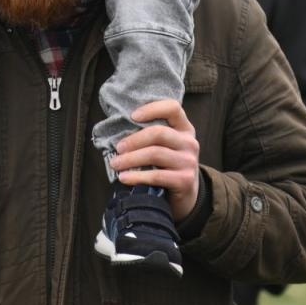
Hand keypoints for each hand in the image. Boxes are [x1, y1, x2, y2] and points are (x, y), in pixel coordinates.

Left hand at [111, 100, 200, 221]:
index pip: (173, 108)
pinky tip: (124, 178)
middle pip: (159, 133)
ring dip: (130, 159)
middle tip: (118, 148)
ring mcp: (189, 162)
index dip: (152, 109)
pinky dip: (137, 176)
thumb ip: (152, 136)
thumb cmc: (167, 167)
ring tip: (116, 164)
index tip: (132, 116)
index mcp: (185, 129)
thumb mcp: (166, 147)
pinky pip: (156, 175)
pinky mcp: (185, 180)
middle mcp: (189, 143)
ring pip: (155, 154)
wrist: (185, 196)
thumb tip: (119, 132)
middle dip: (134, 140)